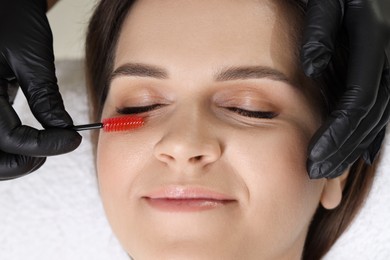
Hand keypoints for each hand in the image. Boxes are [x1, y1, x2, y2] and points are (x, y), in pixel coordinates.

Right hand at [0, 0, 80, 179]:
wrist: (0, 3)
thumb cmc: (10, 17)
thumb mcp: (31, 58)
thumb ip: (46, 98)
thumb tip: (64, 131)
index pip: (10, 140)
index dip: (44, 146)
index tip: (72, 140)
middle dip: (25, 162)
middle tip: (56, 146)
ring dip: (16, 158)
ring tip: (45, 144)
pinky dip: (10, 146)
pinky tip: (31, 137)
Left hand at [301, 0, 389, 177]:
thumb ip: (320, 30)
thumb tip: (310, 69)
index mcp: (374, 40)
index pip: (357, 100)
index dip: (335, 133)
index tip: (312, 157)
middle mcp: (389, 57)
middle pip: (370, 117)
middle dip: (343, 149)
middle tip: (317, 173)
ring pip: (379, 117)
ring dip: (354, 147)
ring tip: (331, 170)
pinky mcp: (386, 67)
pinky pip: (383, 107)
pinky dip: (371, 133)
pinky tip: (361, 152)